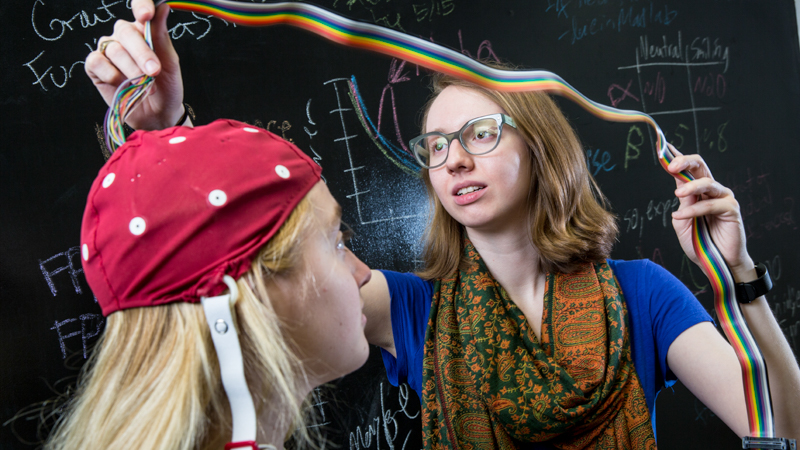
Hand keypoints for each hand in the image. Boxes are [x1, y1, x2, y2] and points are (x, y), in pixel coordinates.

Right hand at [85, 0, 184, 129]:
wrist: (158, 115)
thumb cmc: (166, 87)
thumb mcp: (170, 64)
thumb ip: (162, 37)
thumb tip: (163, 8)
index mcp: (144, 30)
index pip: (140, 8)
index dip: (141, 6)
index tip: (146, 15)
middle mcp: (124, 36)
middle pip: (125, 31)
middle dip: (141, 53)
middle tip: (153, 71)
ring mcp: (108, 50)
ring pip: (114, 49)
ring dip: (131, 70)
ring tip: (145, 85)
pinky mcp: (95, 66)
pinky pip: (97, 62)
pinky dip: (112, 74)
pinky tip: (122, 84)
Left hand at [667, 144, 755, 280]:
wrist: (715, 263)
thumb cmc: (698, 242)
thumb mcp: (682, 222)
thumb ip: (682, 203)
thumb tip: (680, 186)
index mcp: (697, 191)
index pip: (687, 170)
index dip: (677, 158)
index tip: (664, 148)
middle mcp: (711, 190)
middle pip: (701, 167)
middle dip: (685, 162)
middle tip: (671, 165)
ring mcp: (723, 198)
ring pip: (707, 183)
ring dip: (691, 186)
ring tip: (677, 193)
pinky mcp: (731, 209)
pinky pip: (711, 204)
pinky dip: (694, 210)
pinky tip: (680, 216)